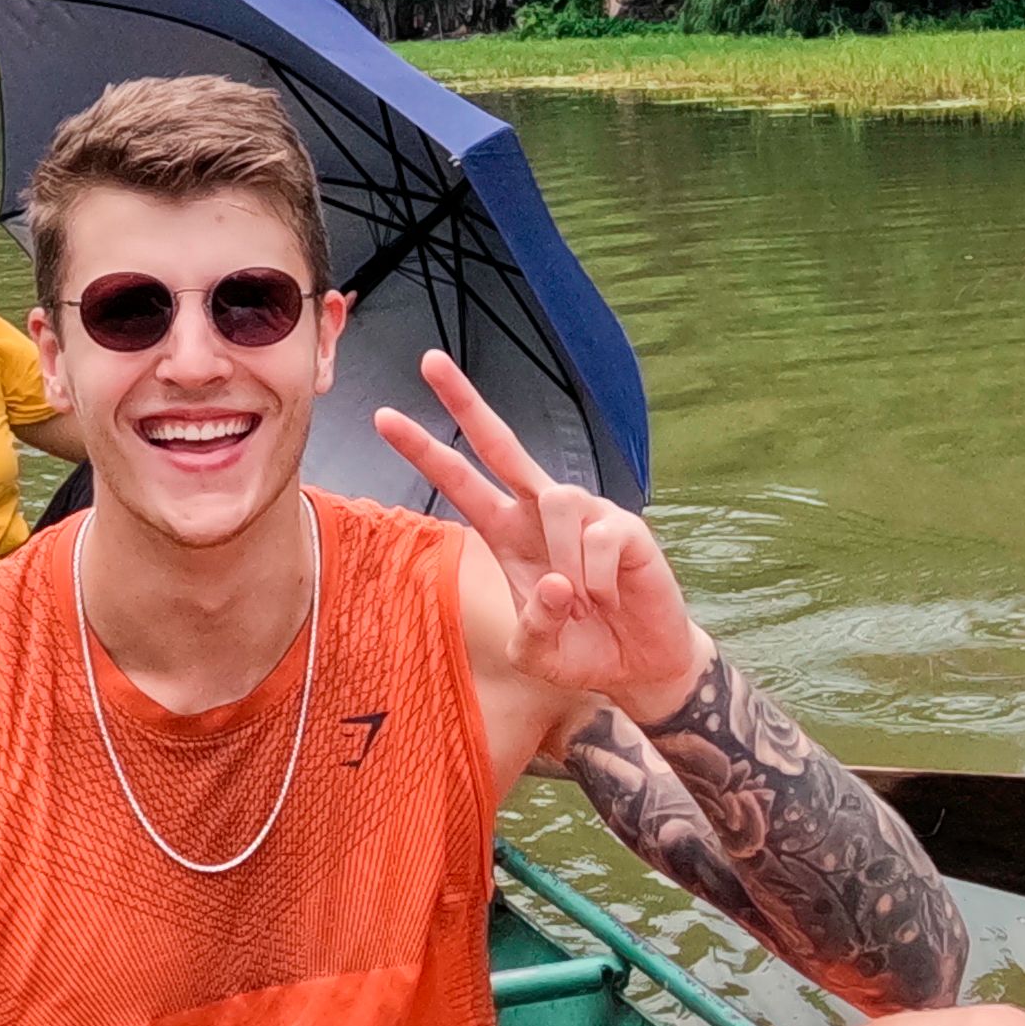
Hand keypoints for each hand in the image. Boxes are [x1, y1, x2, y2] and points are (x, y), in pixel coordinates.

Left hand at [376, 348, 710, 720]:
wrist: (640, 664)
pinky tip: (609, 597)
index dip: (424, 451)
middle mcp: (542, 510)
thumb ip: (534, 626)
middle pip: (501, 443)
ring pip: (557, 501)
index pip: (461, 481)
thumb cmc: (582, 650)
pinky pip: (600, 538)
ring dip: (565, 562)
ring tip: (585, 602)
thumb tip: (557, 583)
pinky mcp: (626, 526)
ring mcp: (587, 512)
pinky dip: (598, 579)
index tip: (384, 417)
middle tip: (429, 361)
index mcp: (508, 532)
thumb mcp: (538, 652)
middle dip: (465, 402)